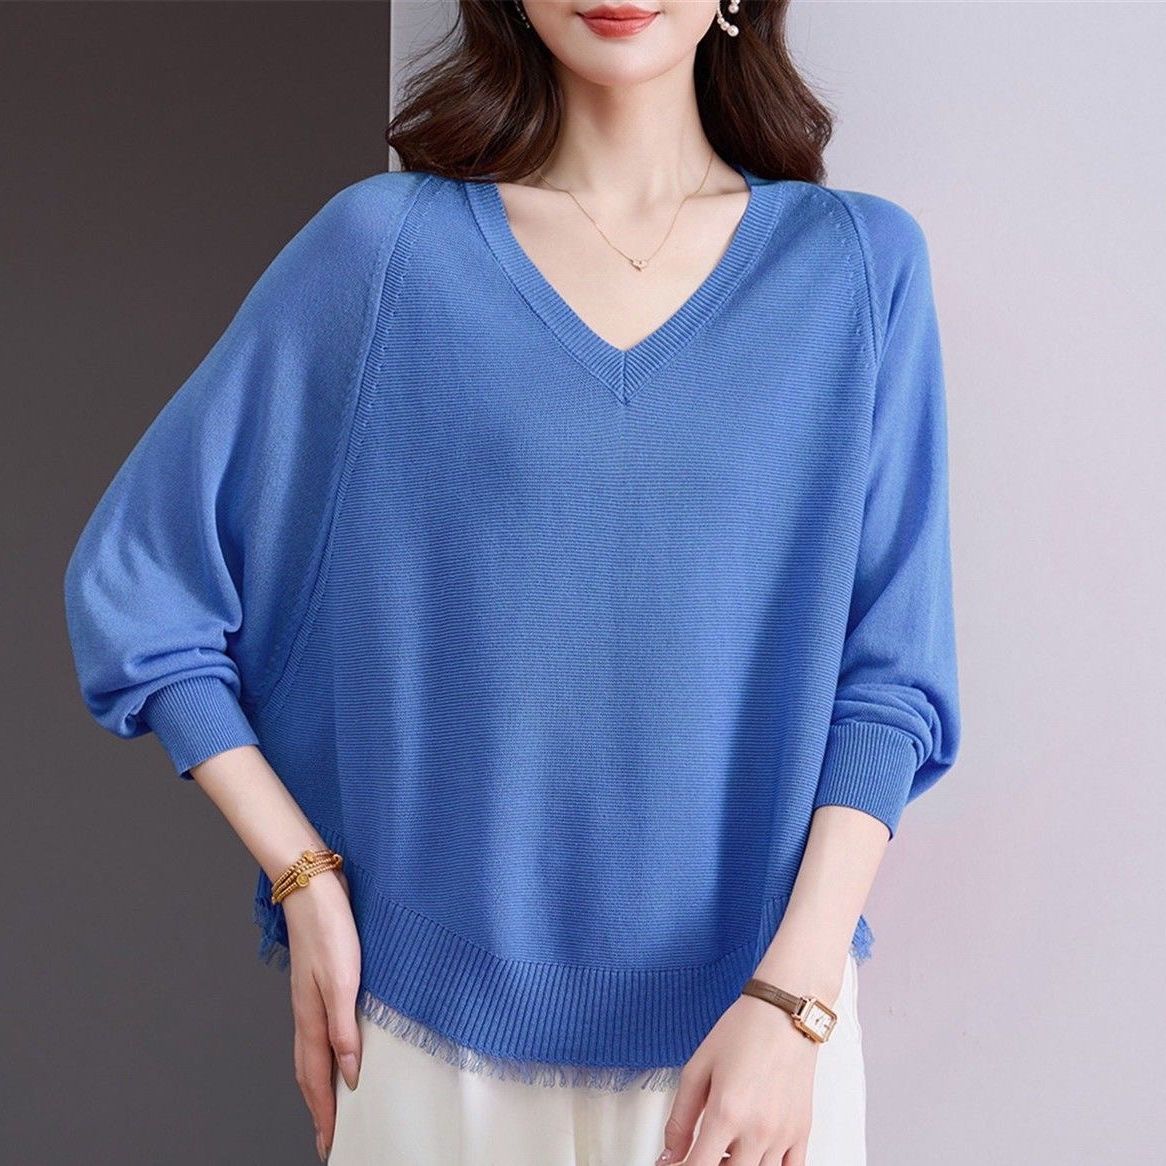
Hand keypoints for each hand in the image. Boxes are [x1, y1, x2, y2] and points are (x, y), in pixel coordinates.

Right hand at [282, 867, 361, 1162]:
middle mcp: (306, 1012)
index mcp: (312, 1017)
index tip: (330, 1143)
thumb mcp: (344, 981)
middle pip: (308, 1073)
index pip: (317, 1078)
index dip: (324, 1113)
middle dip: (317, 1107)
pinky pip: (316, 1032)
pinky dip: (321, 1054)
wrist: (312, 888)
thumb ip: (344, 1028)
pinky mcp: (316, 982)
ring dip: (317, 1083)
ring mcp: (308, 998)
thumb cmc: (329, 929)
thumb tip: (348, 1074)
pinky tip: (332, 1049)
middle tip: (328, 1136)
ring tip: (327, 1104)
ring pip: (309, 1053)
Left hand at [658, 991, 821, 1165]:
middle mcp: (757, 1130)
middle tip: (701, 1151)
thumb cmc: (742, 1032)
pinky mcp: (802, 1132)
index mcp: (726, 1113)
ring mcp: (782, 1135)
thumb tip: (669, 1153)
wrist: (784, 1013)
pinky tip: (754, 1157)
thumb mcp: (697, 1068)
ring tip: (725, 1150)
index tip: (676, 1164)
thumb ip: (679, 1117)